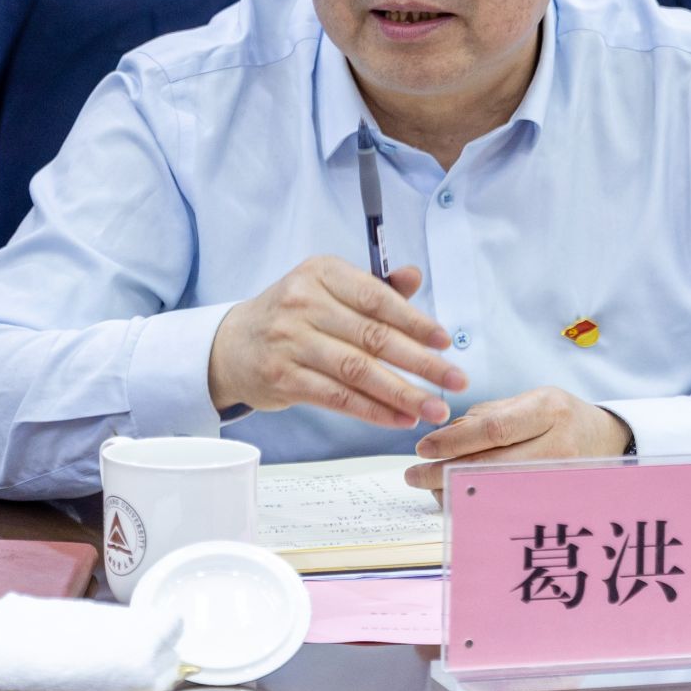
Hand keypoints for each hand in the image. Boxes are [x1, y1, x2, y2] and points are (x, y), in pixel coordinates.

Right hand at [209, 257, 467, 428]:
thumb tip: (415, 277)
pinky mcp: (283, 377)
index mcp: (321, 272)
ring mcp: (290, 341)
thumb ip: (374, 287)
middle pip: (373, 337)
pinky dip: (372, 410)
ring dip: (402, 393)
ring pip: (358, 371)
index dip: (415, 321)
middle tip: (456, 380)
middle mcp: (303, 302)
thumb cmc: (295, 315)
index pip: (377, 298)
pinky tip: (398, 418)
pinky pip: (337, 397)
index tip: (445, 342)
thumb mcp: (328, 288)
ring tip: (434, 408)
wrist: (234, 344)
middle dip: (421, 363)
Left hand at [403, 386, 631, 491]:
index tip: (422, 449)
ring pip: (499, 489)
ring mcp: (562, 476)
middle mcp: (558, 444)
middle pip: (492, 463)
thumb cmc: (560, 416)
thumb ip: (488, 414)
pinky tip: (459, 500)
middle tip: (415, 475)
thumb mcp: (529, 400)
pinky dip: (480, 503)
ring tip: (431, 489)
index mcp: (547, 409)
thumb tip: (444, 437)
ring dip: (458, 492)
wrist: (608, 438)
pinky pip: (511, 504)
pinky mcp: (560, 499)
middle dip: (445, 472)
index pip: (492, 429)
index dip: (453, 442)